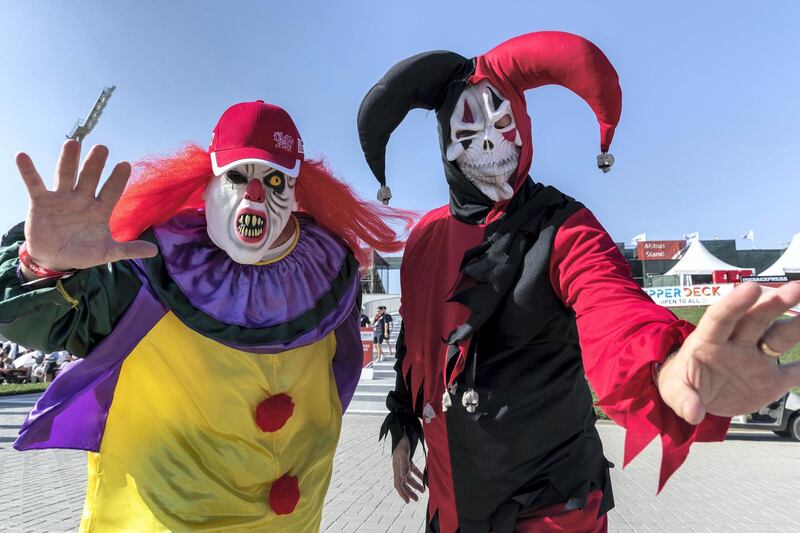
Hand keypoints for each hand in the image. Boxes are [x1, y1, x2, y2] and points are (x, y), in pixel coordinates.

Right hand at [16, 140, 156, 273]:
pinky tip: (22, 156)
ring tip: (71, 143)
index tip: (125, 165)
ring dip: (68, 160)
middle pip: (90, 177)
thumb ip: (128, 249)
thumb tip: (153, 251)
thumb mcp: (107, 252)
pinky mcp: (41, 201)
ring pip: (66, 175)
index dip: (117, 179)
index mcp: (100, 209)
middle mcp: (82, 199)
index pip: (111, 191)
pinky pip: (34, 184)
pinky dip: (28, 171)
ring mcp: (62, 198)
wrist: (55, 258)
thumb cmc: (84, 252)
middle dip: (95, 164)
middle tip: (101, 148)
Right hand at [392, 435, 424, 502]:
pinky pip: (412, 470)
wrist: (401, 432)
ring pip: (408, 478)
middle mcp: (399, 468)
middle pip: (403, 483)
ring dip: (415, 485)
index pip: (398, 484)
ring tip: (422, 490)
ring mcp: (403, 464)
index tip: (408, 501)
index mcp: (397, 468)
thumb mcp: (404, 453)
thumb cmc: (401, 442)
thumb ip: (404, 465)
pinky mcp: (408, 460)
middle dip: (409, 492)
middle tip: (416, 499)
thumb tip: (403, 476)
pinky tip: (423, 478)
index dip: (403, 493)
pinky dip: (418, 475)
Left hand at [658, 282, 799, 423]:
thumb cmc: (683, 384)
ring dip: (798, 325)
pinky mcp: (772, 379)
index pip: (720, 318)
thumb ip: (684, 400)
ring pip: (779, 337)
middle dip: (774, 304)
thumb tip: (693, 413)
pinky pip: (796, 372)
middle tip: (795, 289)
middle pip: (755, 320)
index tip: (750, 288)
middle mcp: (736, 344)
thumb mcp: (675, 392)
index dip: (734, 303)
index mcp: (708, 341)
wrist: (697, 397)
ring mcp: (756, 359)